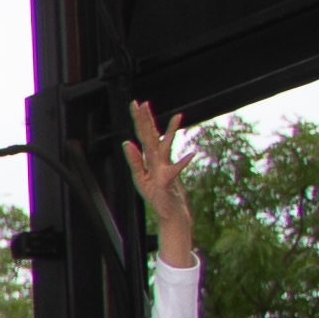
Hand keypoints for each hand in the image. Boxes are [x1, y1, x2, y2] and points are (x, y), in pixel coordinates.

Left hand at [122, 98, 189, 222]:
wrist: (172, 214)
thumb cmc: (158, 196)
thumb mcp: (140, 178)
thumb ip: (135, 161)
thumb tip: (127, 142)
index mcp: (149, 160)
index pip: (142, 136)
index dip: (139, 120)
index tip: (135, 103)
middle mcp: (157, 161)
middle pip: (150, 137)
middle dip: (146, 120)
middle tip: (144, 103)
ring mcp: (164, 170)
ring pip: (165, 148)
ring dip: (171, 133)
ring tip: (178, 117)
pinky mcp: (169, 182)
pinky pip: (175, 171)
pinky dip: (182, 164)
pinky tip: (191, 156)